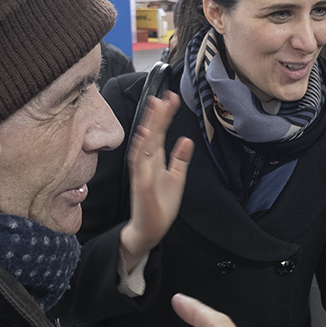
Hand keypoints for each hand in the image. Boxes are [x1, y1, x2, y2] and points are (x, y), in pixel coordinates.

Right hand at [121, 94, 194, 272]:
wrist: (149, 231)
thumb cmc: (160, 205)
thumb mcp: (176, 178)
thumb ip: (180, 159)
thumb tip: (186, 139)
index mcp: (155, 160)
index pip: (160, 133)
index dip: (165, 116)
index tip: (172, 98)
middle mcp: (147, 162)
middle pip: (152, 133)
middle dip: (158, 114)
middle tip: (165, 95)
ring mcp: (142, 172)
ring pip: (145, 143)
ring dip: (149, 125)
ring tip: (155, 107)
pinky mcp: (140, 184)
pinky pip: (139, 163)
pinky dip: (141, 148)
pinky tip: (145, 135)